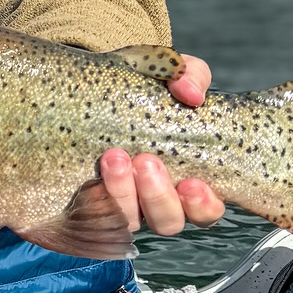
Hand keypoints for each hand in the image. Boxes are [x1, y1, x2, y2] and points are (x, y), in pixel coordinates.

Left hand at [100, 55, 225, 235]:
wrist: (90, 84)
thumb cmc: (139, 83)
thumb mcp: (165, 71)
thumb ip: (187, 74)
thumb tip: (192, 94)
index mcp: (184, 176)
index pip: (204, 209)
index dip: (203, 205)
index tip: (193, 184)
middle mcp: (154, 196)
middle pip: (167, 221)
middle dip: (157, 195)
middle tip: (145, 161)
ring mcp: (120, 199)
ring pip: (128, 219)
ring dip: (124, 193)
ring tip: (114, 157)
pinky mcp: (88, 195)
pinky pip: (92, 211)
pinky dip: (95, 197)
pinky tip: (92, 174)